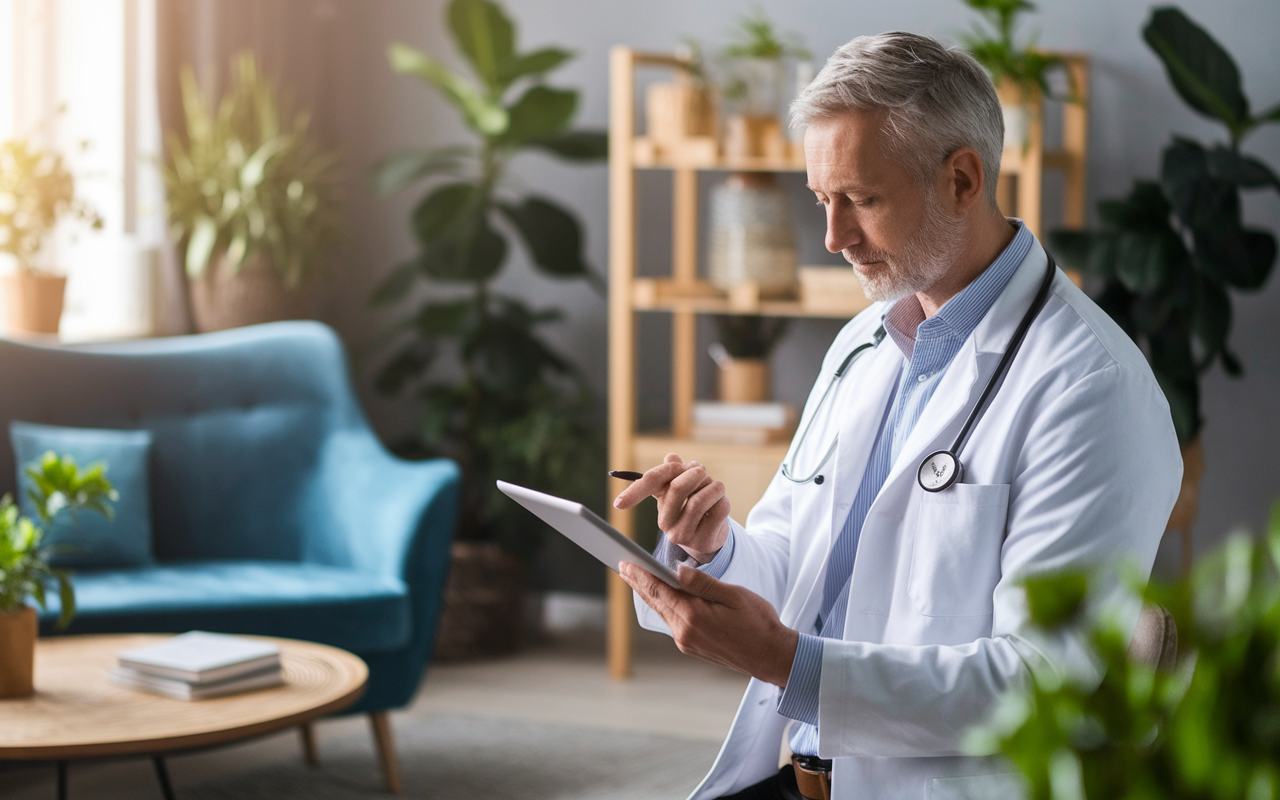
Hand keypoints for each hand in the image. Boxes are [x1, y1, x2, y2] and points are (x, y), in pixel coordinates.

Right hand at [612, 453, 730, 563]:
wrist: (711, 535)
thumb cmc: (695, 504)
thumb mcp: (685, 486)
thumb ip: (677, 470)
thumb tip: (671, 457)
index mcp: (660, 502)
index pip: (647, 488)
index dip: (635, 491)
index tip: (619, 504)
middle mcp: (666, 522)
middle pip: (677, 487)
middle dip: (696, 473)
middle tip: (702, 472)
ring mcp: (683, 534)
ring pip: (699, 500)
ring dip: (713, 486)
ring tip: (716, 487)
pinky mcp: (703, 541)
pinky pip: (718, 510)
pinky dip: (722, 500)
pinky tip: (720, 502)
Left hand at [619, 561, 798, 686]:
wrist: (771, 656)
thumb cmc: (758, 623)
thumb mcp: (734, 595)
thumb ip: (703, 583)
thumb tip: (677, 570)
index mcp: (694, 616)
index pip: (659, 590)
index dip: (640, 575)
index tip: (625, 562)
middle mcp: (685, 632)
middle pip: (656, 601)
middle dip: (639, 583)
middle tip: (623, 566)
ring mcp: (687, 641)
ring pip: (663, 612)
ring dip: (650, 594)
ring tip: (637, 579)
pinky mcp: (691, 646)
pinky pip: (672, 621)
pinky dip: (663, 606)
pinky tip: (662, 597)